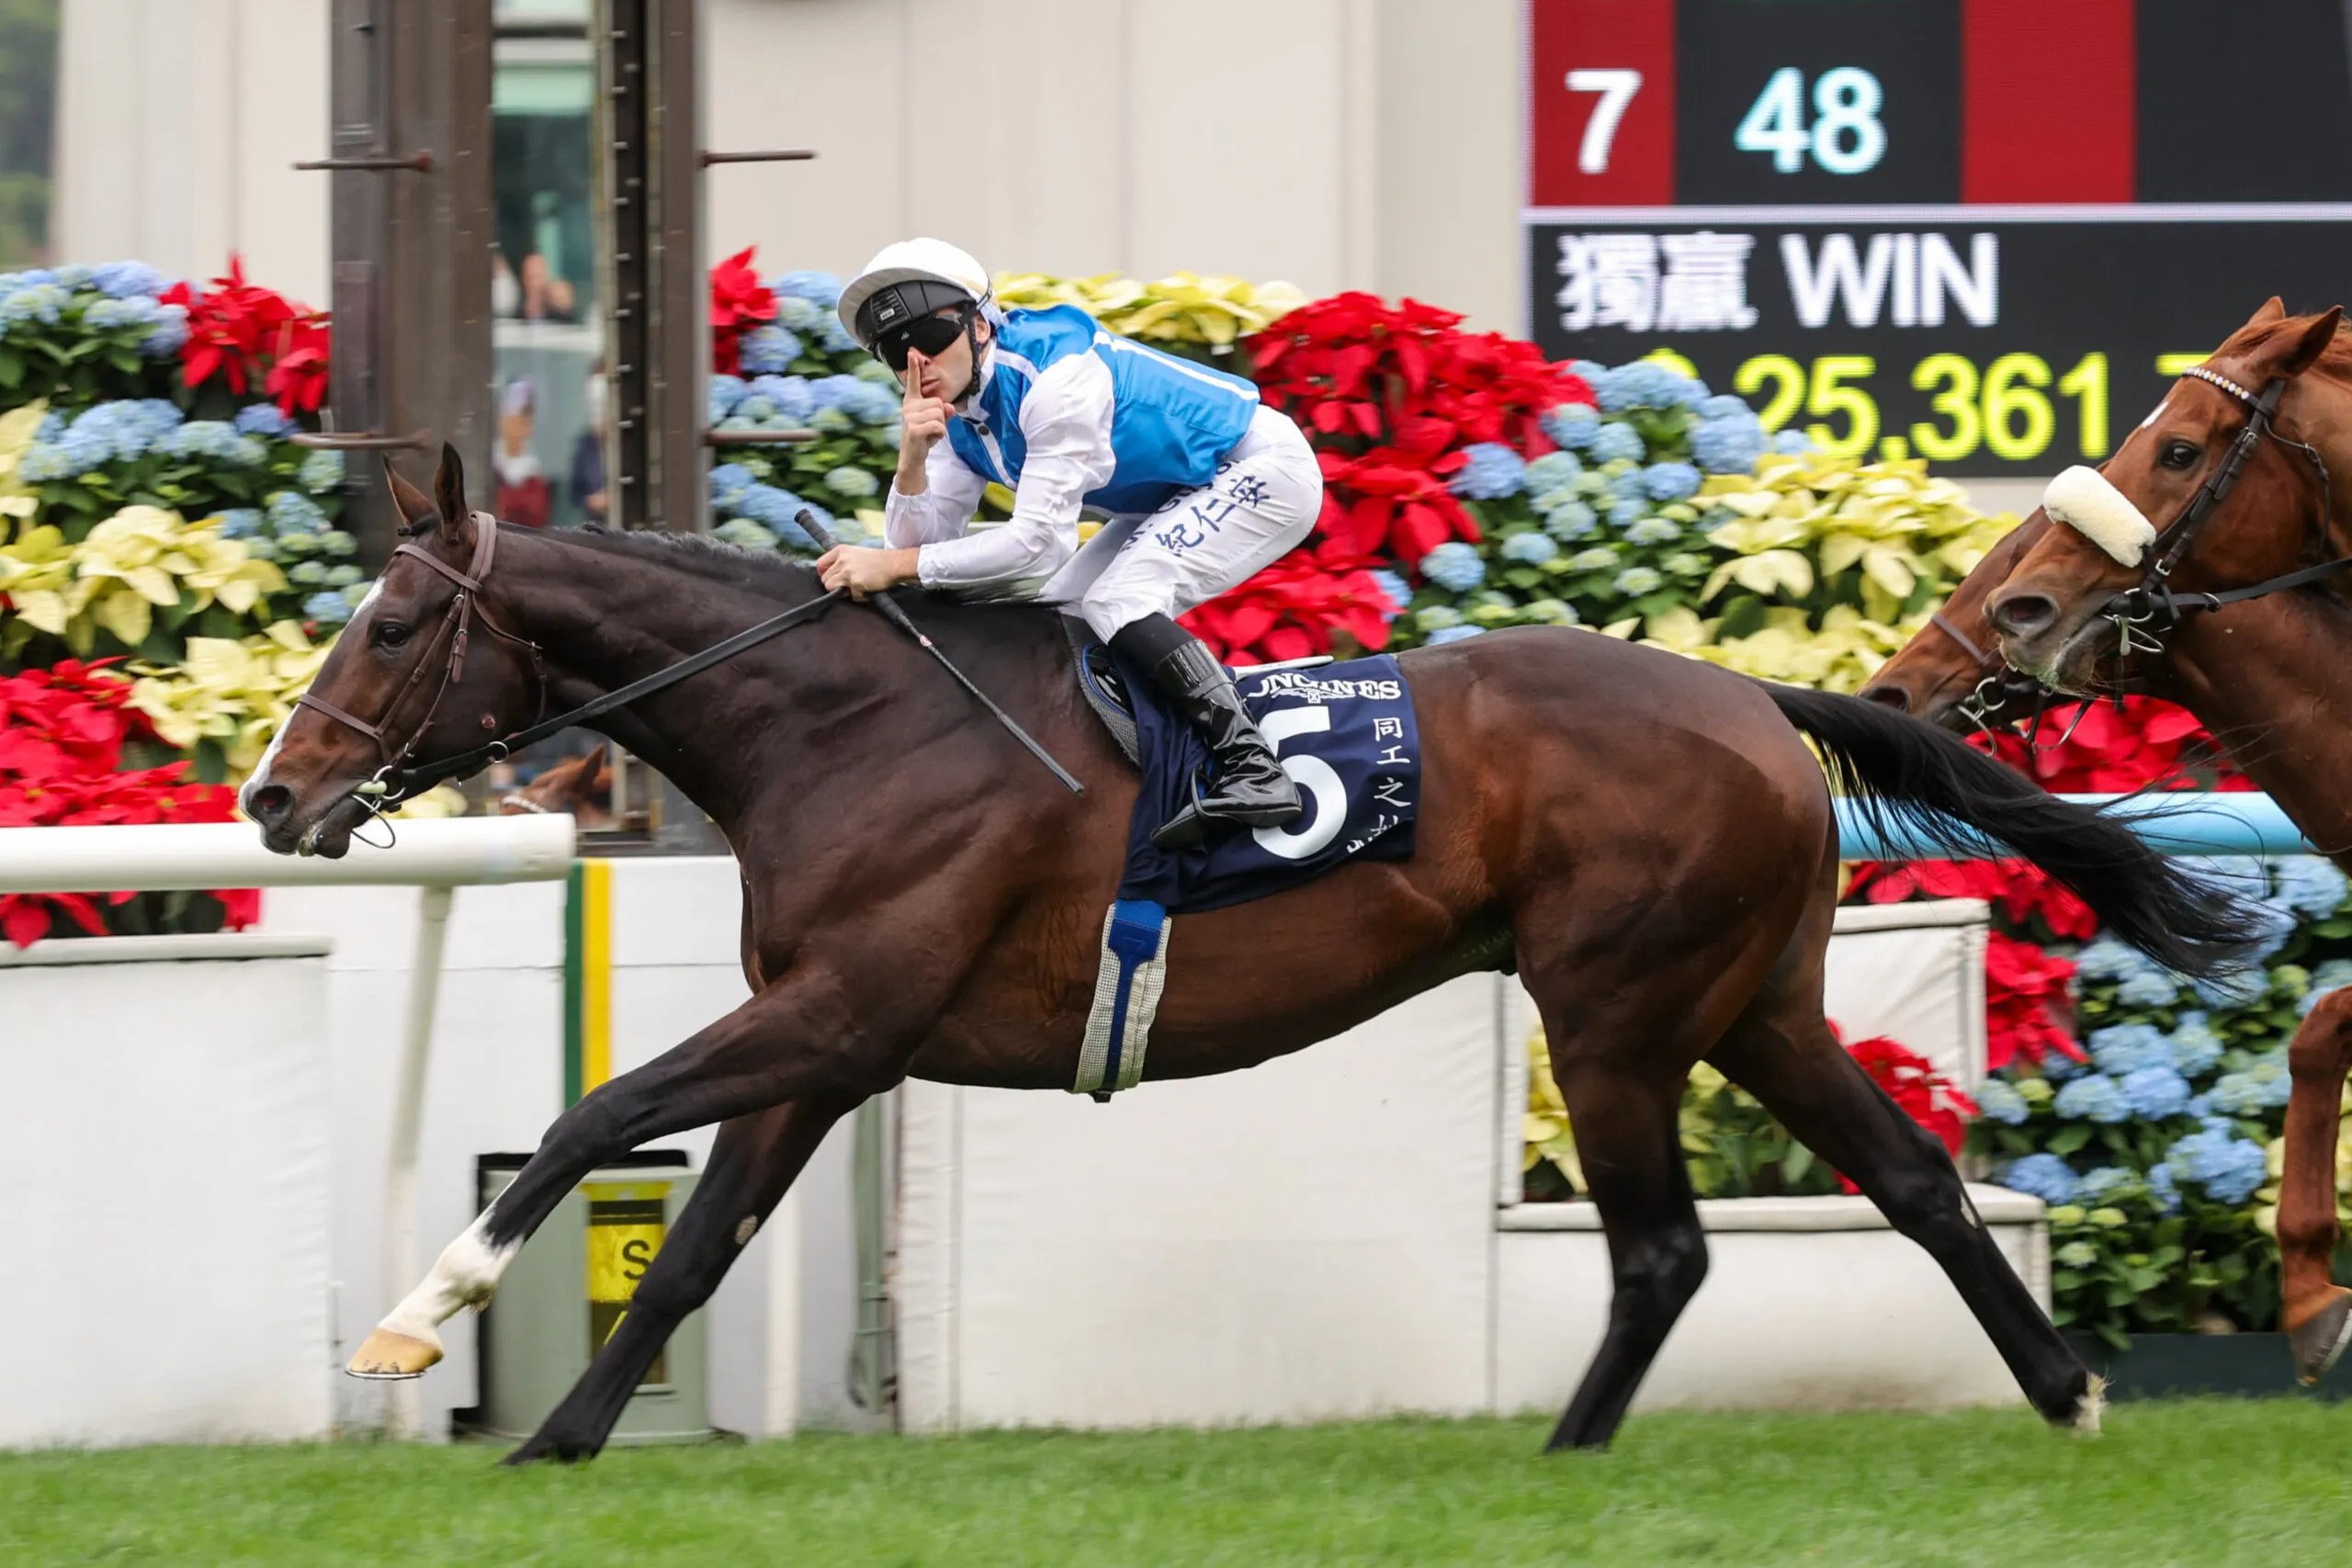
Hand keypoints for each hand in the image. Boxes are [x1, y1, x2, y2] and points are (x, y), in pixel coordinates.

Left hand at [816, 544, 917, 601]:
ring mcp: (848, 573)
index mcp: (840, 550)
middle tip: (846, 585)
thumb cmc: (878, 560)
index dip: (823, 573)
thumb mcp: (856, 553)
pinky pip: (851, 596)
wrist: (894, 564)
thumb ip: (842, 560)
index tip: (829, 578)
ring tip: (855, 588)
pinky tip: (867, 590)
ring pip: (831, 588)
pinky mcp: (855, 584)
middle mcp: (842, 561)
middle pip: (825, 579)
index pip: (820, 564)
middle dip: (834, 585)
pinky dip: (860, 596)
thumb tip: (831, 573)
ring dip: (842, 592)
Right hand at [898, 349, 950, 473]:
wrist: (913, 456)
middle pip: (939, 403)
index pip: (913, 382)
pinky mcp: (913, 429)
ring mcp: (909, 418)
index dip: (914, 367)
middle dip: (941, 417)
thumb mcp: (936, 422)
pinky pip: (938, 426)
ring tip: (930, 433)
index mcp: (912, 402)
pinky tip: (930, 439)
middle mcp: (908, 407)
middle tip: (931, 428)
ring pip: (940, 415)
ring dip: (940, 426)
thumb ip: (944, 412)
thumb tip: (950, 407)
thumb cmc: (924, 436)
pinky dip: (940, 434)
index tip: (912, 352)